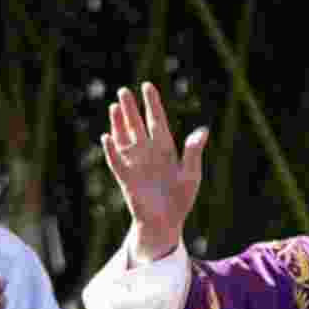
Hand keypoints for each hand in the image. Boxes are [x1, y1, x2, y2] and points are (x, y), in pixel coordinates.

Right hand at [101, 82, 208, 262]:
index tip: (147, 86)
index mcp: (166, 149)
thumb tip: (203, 131)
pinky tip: (106, 136)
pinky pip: (116, 161)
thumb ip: (193, 152)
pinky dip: (111, 150)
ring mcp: (135, 164)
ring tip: (113, 106)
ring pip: (124, 138)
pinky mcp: (126, 178)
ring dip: (118, 123)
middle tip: (123, 90)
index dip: (152, 104)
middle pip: (137, 125)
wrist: (167, 222)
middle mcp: (148, 153)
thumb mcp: (191, 174)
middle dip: (130, 108)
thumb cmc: (181, 198)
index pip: (157, 121)